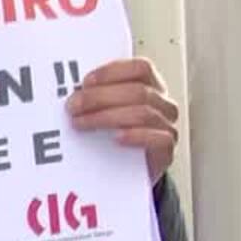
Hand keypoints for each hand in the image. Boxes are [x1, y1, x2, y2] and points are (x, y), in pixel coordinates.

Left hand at [67, 57, 180, 180]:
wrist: (127, 172)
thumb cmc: (114, 137)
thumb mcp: (107, 112)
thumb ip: (97, 99)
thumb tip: (73, 93)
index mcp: (151, 86)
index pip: (140, 68)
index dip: (113, 72)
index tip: (86, 82)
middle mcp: (163, 103)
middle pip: (137, 91)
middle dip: (100, 97)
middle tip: (73, 106)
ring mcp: (167, 125)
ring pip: (143, 113)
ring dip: (107, 117)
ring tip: (82, 124)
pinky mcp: (166, 149)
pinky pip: (158, 138)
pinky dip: (136, 136)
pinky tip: (117, 139)